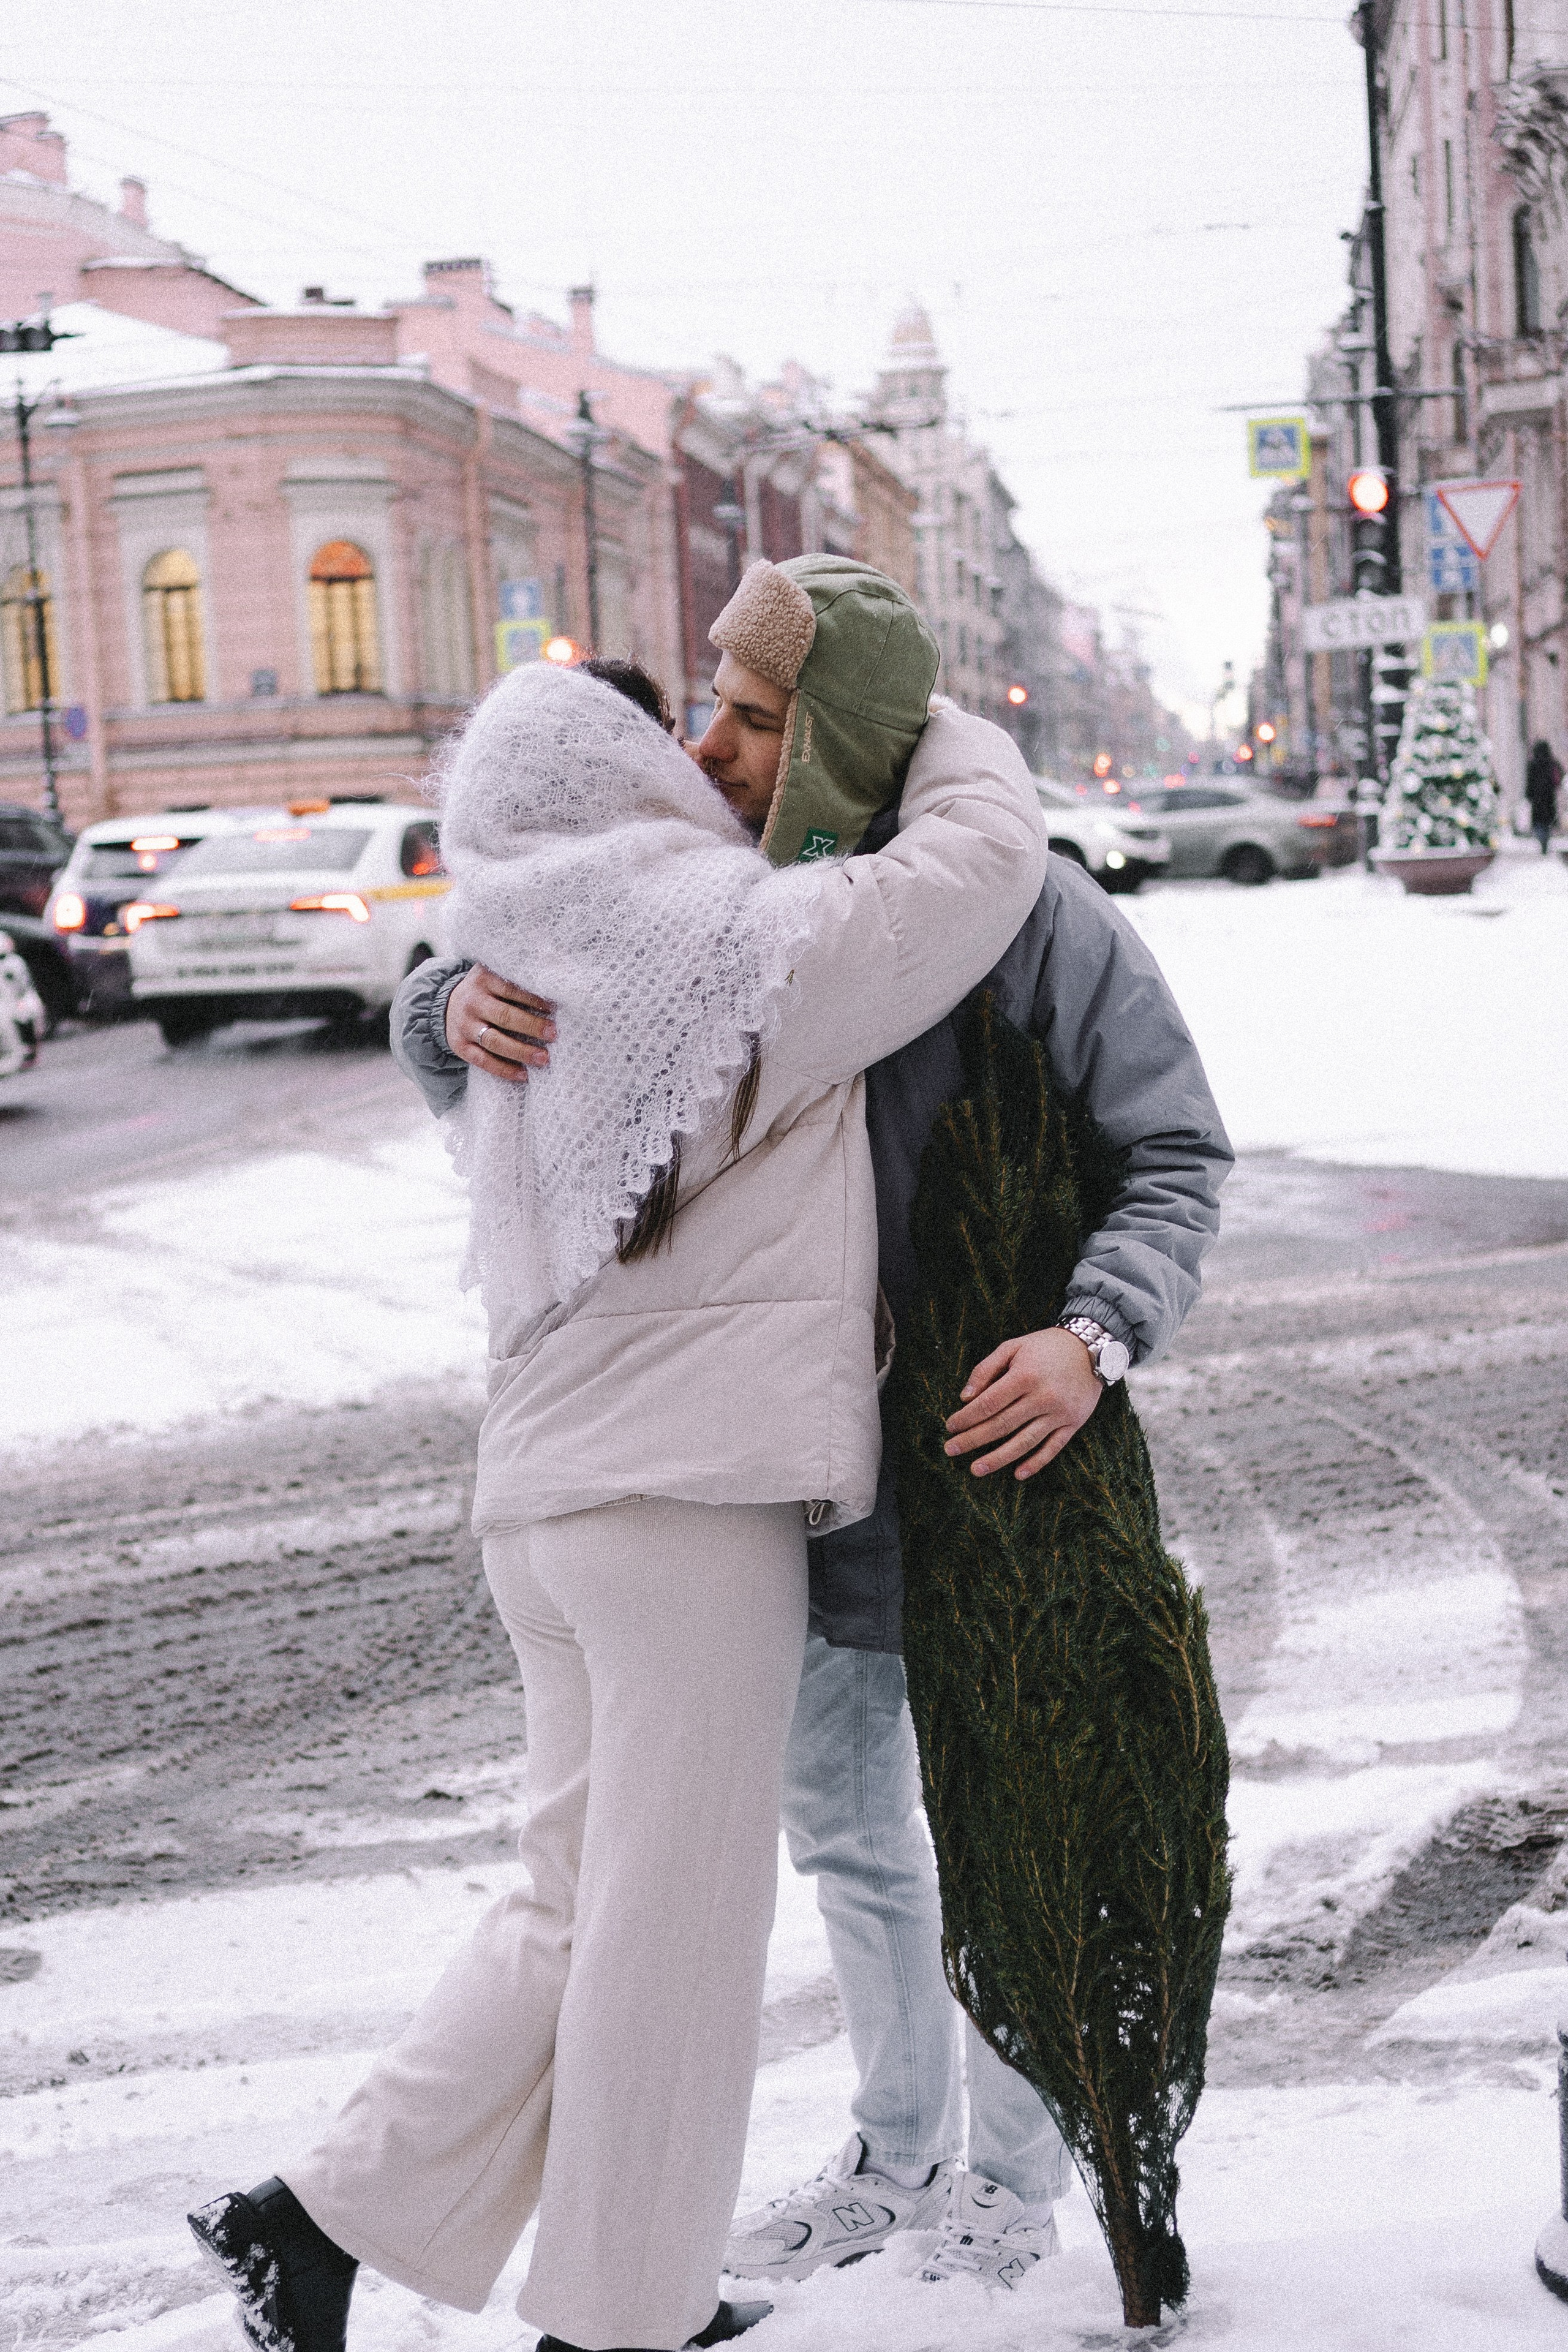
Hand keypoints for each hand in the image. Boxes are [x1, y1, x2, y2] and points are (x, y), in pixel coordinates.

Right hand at [445, 965, 555, 1082]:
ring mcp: (464, 1025)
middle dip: (531, 1026)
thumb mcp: (494, 974)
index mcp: (483, 979)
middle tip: (554, 1034)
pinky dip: (504, 1069)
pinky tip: (523, 1074)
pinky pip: (483, 1061)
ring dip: (521, 1051)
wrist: (446, 1004)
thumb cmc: (484, 990)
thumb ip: (516, 978)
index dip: (534, 999)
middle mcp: (472, 1002)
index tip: (554, 1008)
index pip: (512, 989)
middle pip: (504, 1016)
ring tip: (543, 1058)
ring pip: (494, 1041)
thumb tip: (553, 991)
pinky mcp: (460, 1046)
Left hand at [943, 1327, 1102, 1480]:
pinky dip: (1036, 1463)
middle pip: (1001, 1425)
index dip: (967, 1417)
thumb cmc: (1045, 1347)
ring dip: (998, 1458)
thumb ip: (986, 1369)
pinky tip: (1018, 1474)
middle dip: (972, 1440)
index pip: (988, 1403)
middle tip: (951, 1450)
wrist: (1091, 1348)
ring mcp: (1059, 1413)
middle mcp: (1042, 1397)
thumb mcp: (1013, 1346)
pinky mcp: (1073, 1423)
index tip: (950, 1427)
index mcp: (1025, 1376)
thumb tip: (964, 1397)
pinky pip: (1053, 1448)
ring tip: (976, 1469)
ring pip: (1025, 1442)